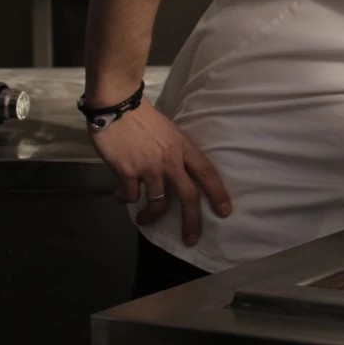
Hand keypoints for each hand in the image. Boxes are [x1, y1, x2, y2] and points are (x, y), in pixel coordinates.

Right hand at [88, 100, 232, 245]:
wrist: (119, 105)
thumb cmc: (144, 118)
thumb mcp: (170, 132)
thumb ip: (176, 152)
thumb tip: (177, 173)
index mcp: (184, 148)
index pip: (207, 173)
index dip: (218, 194)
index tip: (224, 212)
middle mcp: (171, 160)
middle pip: (188, 196)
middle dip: (192, 222)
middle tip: (191, 239)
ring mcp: (149, 167)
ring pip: (157, 203)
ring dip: (150, 216)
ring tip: (143, 219)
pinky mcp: (127, 171)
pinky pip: (130, 197)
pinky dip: (124, 200)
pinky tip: (119, 197)